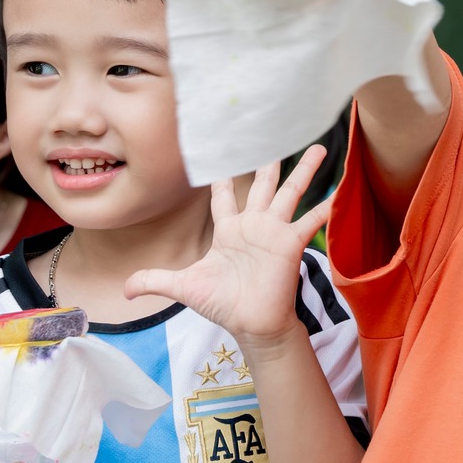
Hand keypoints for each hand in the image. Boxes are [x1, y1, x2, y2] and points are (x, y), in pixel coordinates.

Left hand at [124, 146, 331, 353]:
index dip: (221, 175)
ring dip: (305, 171)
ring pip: (291, 192)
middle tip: (274, 136)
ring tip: (319, 147)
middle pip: (262, 185)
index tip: (222, 149)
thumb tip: (125, 290)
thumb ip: (154, 281)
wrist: (251, 325)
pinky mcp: (290, 244)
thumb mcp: (183, 287)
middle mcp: (254, 226)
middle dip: (268, 162)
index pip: (223, 195)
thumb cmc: (223, 305)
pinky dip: (325, 208)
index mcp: (229, 231)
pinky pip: (310, 221)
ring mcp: (275, 232)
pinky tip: (338, 192)